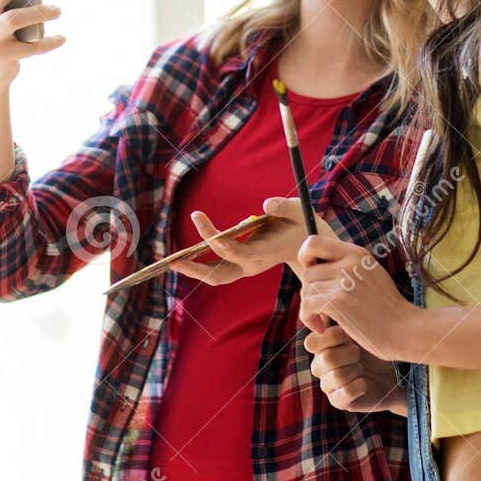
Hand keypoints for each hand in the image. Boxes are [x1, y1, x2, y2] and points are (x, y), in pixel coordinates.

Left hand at [168, 197, 332, 285]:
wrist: (309, 244)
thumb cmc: (302, 223)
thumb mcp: (299, 210)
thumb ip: (284, 207)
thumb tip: (265, 205)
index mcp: (265, 252)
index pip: (238, 253)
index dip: (220, 243)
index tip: (204, 227)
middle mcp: (252, 264)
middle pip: (221, 274)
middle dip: (197, 269)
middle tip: (174, 261)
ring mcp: (245, 266)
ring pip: (216, 276)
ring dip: (193, 270)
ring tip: (171, 262)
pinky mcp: (240, 263)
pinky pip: (217, 268)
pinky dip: (199, 264)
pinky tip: (182, 256)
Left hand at [296, 233, 421, 361]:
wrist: (405, 330)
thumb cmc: (388, 310)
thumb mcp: (372, 275)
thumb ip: (349, 266)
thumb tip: (319, 264)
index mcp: (356, 253)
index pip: (313, 242)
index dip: (305, 257)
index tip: (312, 275)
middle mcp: (349, 262)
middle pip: (307, 271)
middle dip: (309, 291)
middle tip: (321, 307)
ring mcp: (343, 281)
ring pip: (306, 289)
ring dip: (310, 308)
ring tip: (324, 319)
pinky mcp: (337, 302)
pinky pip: (307, 306)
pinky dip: (309, 319)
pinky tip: (322, 327)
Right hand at [303, 325, 406, 415]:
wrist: (395, 373)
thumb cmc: (376, 347)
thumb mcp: (359, 329)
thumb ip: (341, 319)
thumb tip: (328, 309)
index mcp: (320, 347)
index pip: (311, 342)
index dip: (334, 337)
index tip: (351, 336)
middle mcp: (319, 366)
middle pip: (326, 358)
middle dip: (351, 353)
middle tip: (360, 353)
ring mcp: (327, 385)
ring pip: (336, 376)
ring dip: (357, 370)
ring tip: (363, 368)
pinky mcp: (337, 401)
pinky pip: (345, 392)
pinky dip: (360, 385)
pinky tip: (365, 383)